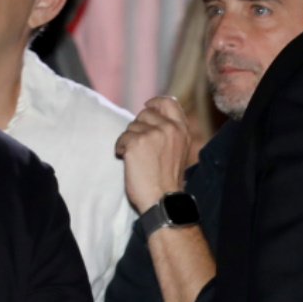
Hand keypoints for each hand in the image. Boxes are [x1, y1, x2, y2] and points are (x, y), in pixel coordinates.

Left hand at [115, 96, 192, 212]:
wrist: (163, 199)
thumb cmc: (167, 179)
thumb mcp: (178, 150)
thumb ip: (170, 132)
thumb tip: (151, 113)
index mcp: (182, 131)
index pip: (169, 102)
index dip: (155, 103)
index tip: (148, 106)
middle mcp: (169, 129)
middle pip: (145, 114)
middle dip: (139, 127)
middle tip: (142, 147)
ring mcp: (153, 135)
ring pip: (131, 126)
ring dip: (129, 140)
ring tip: (137, 157)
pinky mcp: (136, 143)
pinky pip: (121, 138)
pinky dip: (120, 149)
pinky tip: (128, 160)